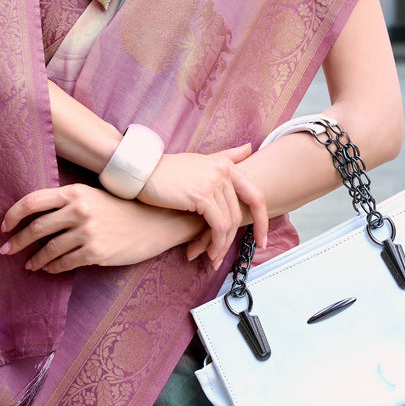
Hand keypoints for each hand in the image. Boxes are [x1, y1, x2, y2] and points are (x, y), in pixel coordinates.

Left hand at [0, 184, 203, 273]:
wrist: (154, 221)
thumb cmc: (122, 207)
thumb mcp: (94, 194)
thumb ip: (68, 200)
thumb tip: (37, 214)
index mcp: (75, 191)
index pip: (33, 201)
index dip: (13, 215)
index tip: (4, 226)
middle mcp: (79, 210)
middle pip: (36, 227)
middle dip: (17, 241)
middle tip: (6, 250)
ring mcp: (87, 233)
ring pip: (49, 249)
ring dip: (34, 259)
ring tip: (28, 264)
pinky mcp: (96, 253)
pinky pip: (65, 263)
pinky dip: (52, 267)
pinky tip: (48, 268)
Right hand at [137, 145, 267, 267]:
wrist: (142, 171)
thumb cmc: (167, 169)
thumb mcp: (201, 160)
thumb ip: (227, 156)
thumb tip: (249, 148)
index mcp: (226, 164)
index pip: (255, 195)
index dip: (262, 220)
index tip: (261, 240)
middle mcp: (223, 171)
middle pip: (239, 214)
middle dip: (232, 239)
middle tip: (223, 257)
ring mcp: (213, 182)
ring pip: (229, 223)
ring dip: (221, 245)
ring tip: (211, 257)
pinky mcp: (202, 196)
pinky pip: (217, 226)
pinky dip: (214, 243)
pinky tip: (205, 251)